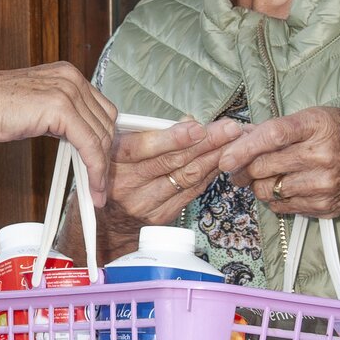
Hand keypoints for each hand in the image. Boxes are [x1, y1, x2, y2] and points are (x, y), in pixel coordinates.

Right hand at [0, 64, 116, 203]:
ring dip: (102, 168)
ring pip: (101, 136)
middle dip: (106, 155)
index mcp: (68, 75)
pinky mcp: (61, 109)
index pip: (102, 109)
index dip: (105, 139)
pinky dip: (94, 169)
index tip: (102, 162)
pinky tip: (92, 184)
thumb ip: (60, 115)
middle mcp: (72, 79)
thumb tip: (76, 135)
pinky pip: (89, 145)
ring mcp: (68, 91)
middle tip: (101, 180)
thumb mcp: (37, 105)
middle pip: (107, 122)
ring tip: (96, 189)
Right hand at [98, 119, 248, 256]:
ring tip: (233, 142)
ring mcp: (144, 203)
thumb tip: (188, 121)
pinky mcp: (159, 216)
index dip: (173, 138)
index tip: (198, 127)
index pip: (145, 148)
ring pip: (186, 178)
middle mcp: (127, 184)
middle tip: (230, 130)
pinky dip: (207, 175)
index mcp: (114, 160)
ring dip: (213, 158)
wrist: (106, 217)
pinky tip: (220, 162)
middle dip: (206, 143)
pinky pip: (190, 192)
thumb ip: (152, 132)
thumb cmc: (116, 172)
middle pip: (173, 162)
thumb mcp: (122, 145)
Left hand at [216, 106, 339, 237]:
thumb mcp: (318, 118)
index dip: (245, 147)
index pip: (273, 135)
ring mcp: (322, 184)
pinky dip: (275, 198)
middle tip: (236, 166)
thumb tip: (239, 139)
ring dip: (258, 185)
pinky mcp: (322, 206)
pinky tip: (284, 186)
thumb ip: (281, 128)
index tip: (225, 157)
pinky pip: (281, 206)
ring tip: (264, 175)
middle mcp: (320, 155)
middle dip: (244, 168)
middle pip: (264, 167)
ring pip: (268, 190)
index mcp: (318, 126)